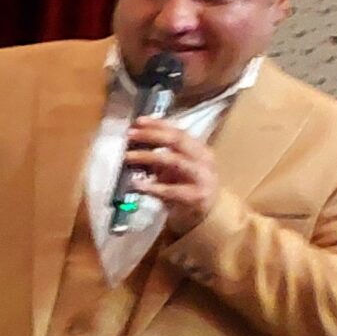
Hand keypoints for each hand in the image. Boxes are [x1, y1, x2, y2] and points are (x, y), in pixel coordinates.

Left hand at [123, 119, 220, 235]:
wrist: (208, 215)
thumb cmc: (187, 187)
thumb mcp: (174, 168)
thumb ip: (159, 154)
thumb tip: (133, 141)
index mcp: (198, 149)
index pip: (178, 130)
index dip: (158, 124)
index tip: (138, 121)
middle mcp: (203, 160)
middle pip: (177, 141)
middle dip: (152, 135)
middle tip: (130, 135)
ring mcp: (202, 178)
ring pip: (175, 161)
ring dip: (149, 157)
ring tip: (128, 156)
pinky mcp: (196, 197)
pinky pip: (172, 190)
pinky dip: (152, 186)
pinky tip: (136, 184)